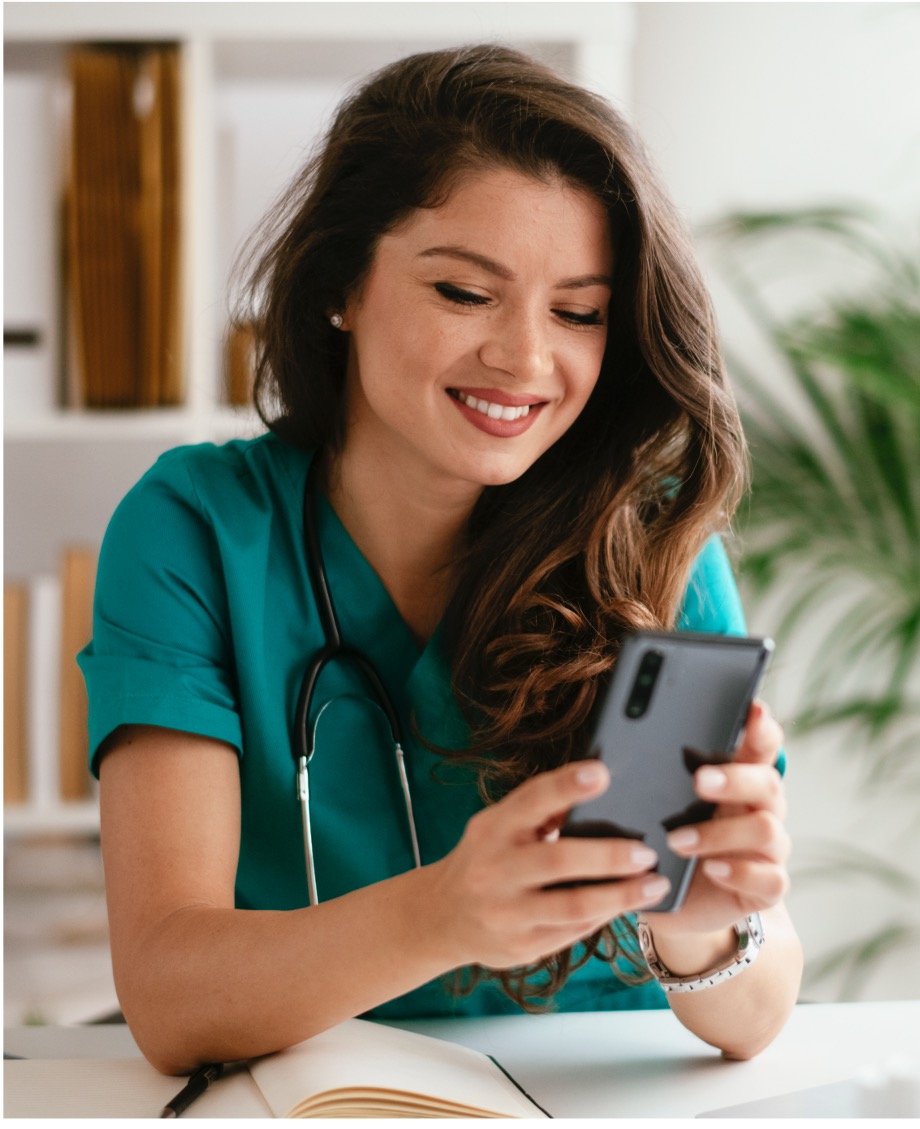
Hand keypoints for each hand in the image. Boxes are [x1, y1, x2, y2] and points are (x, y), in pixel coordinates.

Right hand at [430, 760, 668, 969]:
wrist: (441, 916)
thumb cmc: (484, 858)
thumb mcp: (498, 827)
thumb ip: (536, 811)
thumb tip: (593, 783)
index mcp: (493, 829)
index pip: (530, 800)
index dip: (566, 785)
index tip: (602, 773)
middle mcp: (495, 869)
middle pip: (558, 859)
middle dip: (609, 855)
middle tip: (648, 851)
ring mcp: (507, 912)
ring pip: (572, 905)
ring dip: (621, 896)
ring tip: (655, 885)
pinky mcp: (521, 946)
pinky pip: (572, 931)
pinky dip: (605, 916)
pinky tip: (629, 905)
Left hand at [645, 699, 789, 942]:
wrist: (669, 895)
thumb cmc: (661, 835)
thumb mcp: (655, 801)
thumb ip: (653, 772)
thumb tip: (608, 747)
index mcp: (739, 776)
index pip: (761, 744)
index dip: (761, 727)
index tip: (751, 709)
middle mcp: (761, 807)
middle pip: (767, 782)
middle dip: (734, 778)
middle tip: (698, 780)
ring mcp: (769, 848)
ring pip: (766, 829)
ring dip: (719, 833)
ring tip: (676, 840)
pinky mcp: (766, 886)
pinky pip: (770, 878)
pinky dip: (739, 872)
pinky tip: (710, 868)